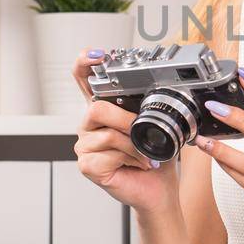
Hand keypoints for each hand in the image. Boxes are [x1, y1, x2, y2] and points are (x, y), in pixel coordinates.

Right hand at [69, 48, 177, 212]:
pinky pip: (106, 155)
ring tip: (146, 154)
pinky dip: (130, 159)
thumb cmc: (155, 158)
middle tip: (143, 130)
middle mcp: (89, 125)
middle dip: (125, 119)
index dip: (85, 63)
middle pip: (96, 108)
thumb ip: (147, 106)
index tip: (98, 54)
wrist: (158, 189)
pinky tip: (138, 165)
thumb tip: (159, 90)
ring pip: (106, 134)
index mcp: (103, 110)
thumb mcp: (155, 126)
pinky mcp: (87, 165)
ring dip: (133, 145)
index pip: (84, 80)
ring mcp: (85, 145)